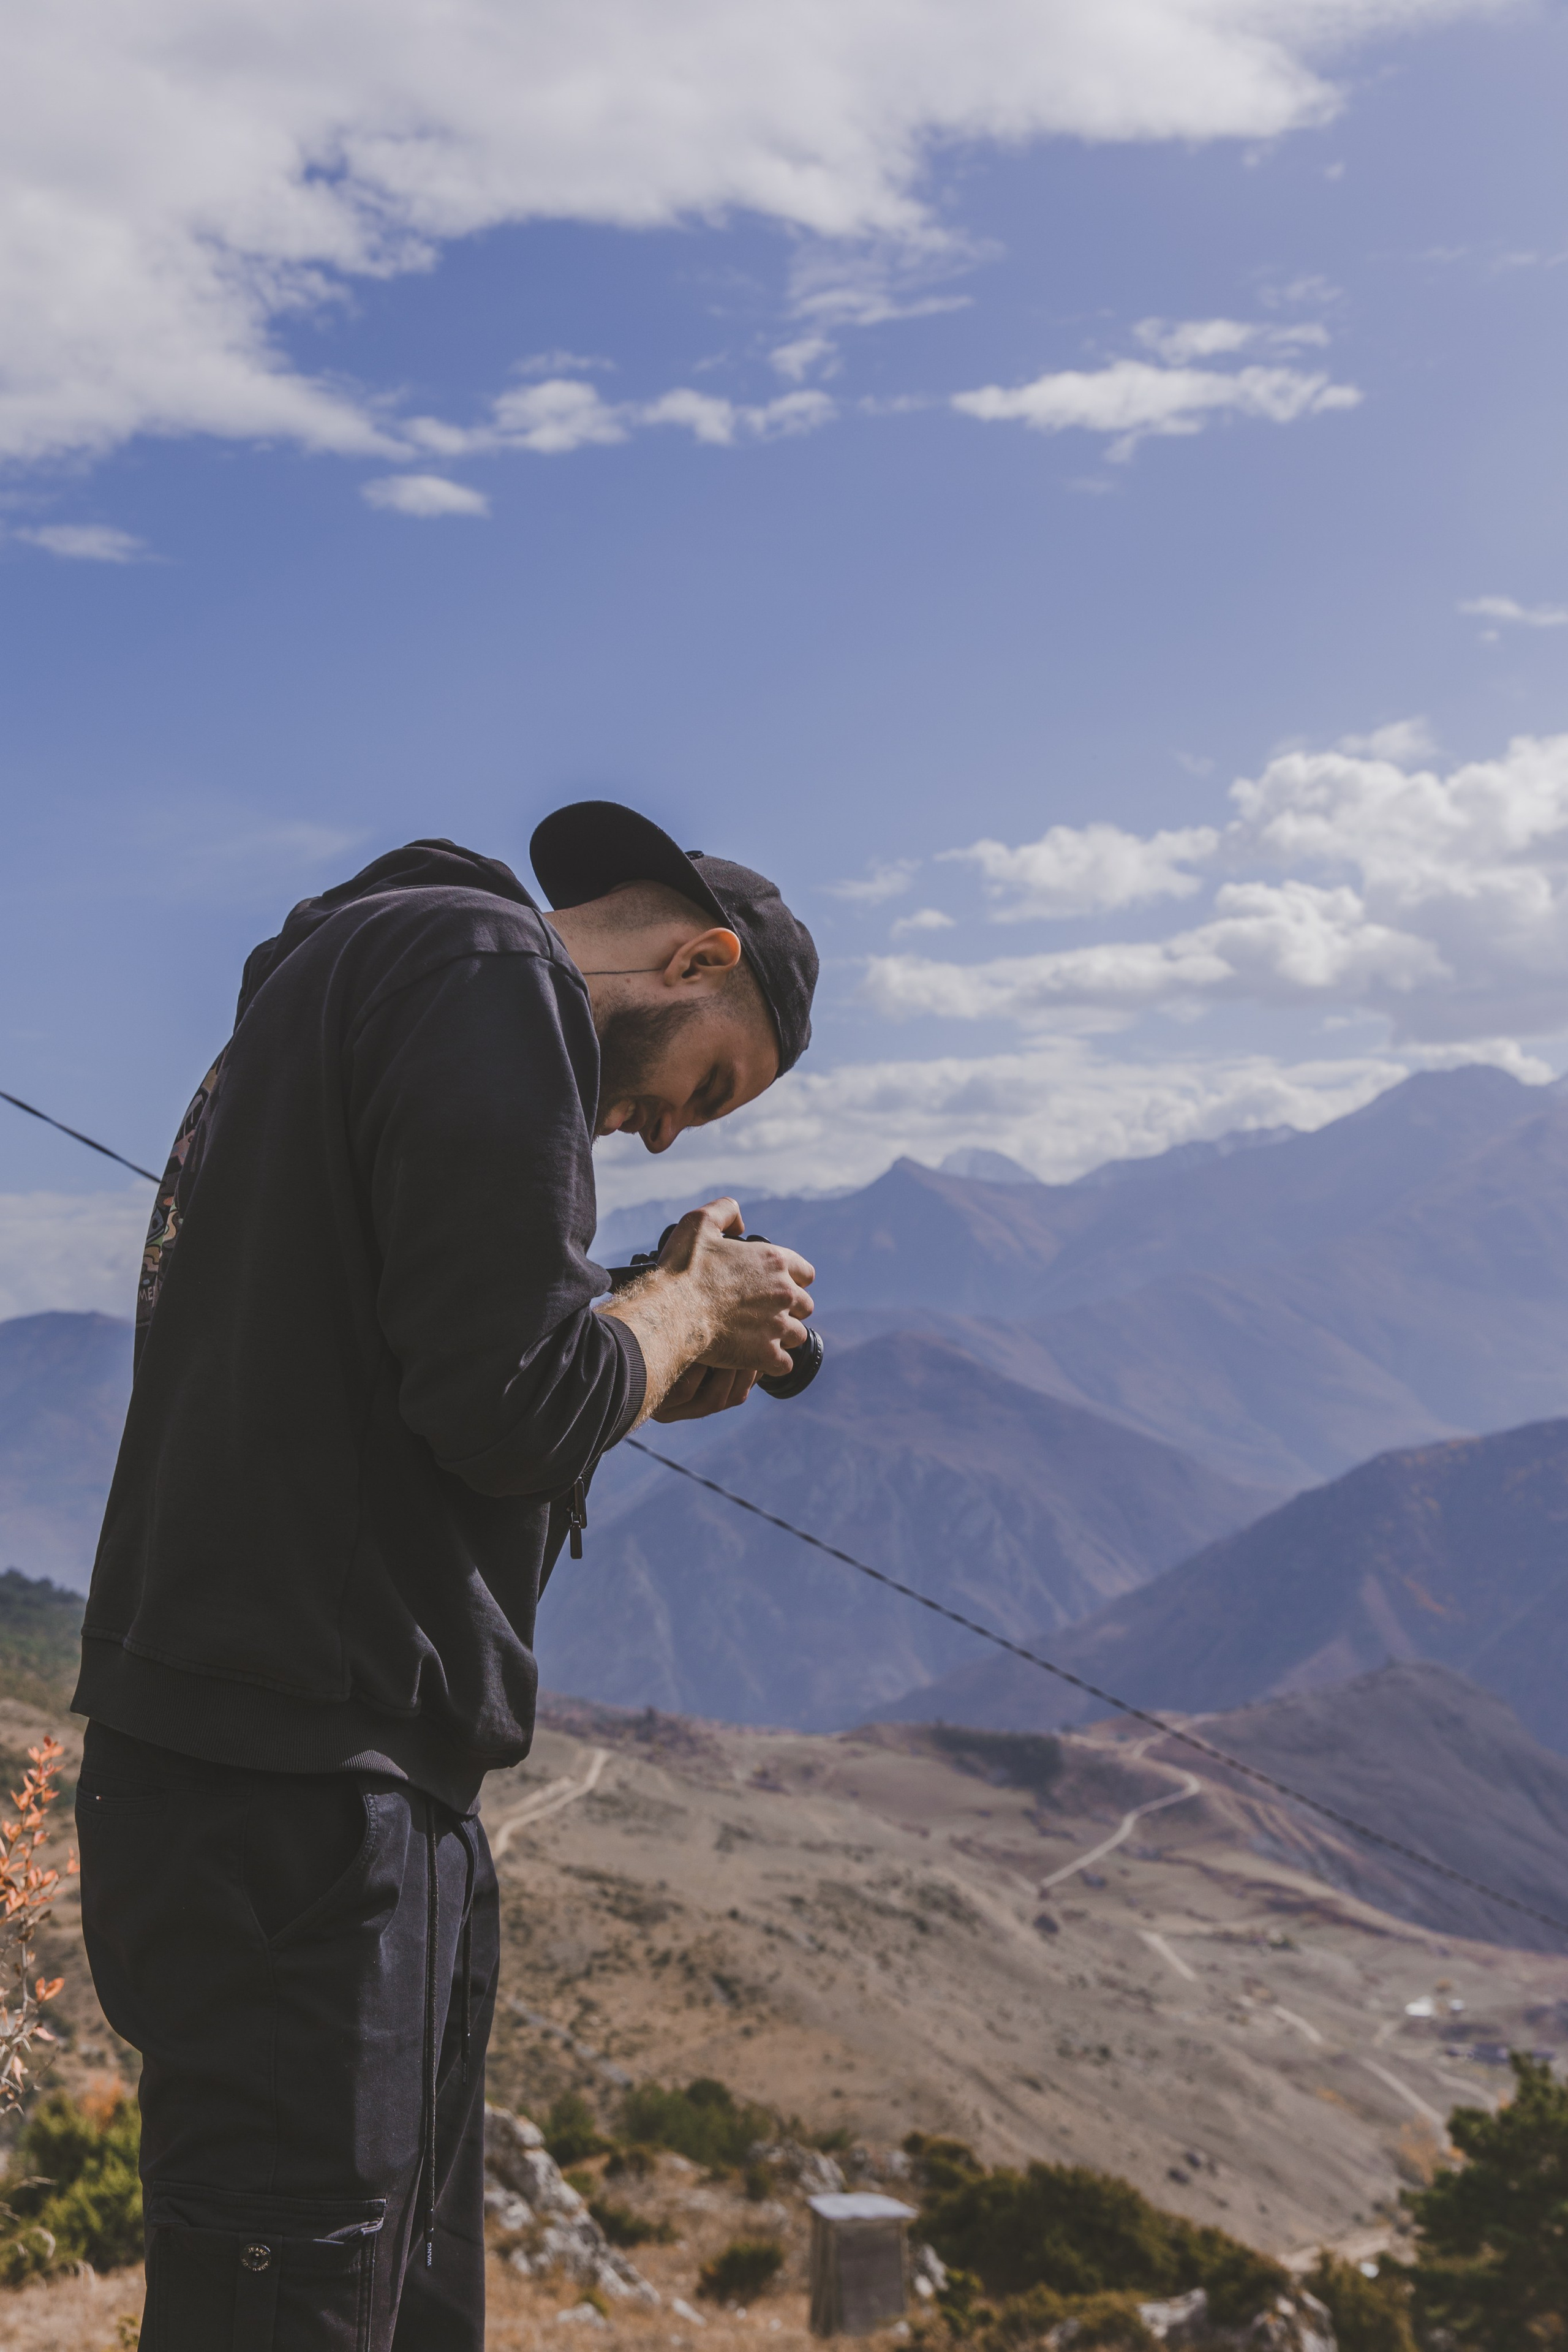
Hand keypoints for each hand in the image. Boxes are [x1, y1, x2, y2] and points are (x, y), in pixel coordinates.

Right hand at [597, 1196, 815, 1424]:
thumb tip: (740, 1222)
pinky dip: (772, 1364)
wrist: (671, 1314)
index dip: (793, 1280)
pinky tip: (756, 1360)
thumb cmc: (683, 1270)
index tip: (776, 1287)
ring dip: (782, 1338)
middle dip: (789, 1310)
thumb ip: (725, 1212)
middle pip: (805, 1306)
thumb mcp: (699, 1223)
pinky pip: (784, 1365)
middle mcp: (784, 1293)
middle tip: (765, 1315)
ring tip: (760, 1339)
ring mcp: (777, 1326)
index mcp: (774, 1262)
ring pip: (797, 1336)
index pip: (805, 1273)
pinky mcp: (766, 1355)